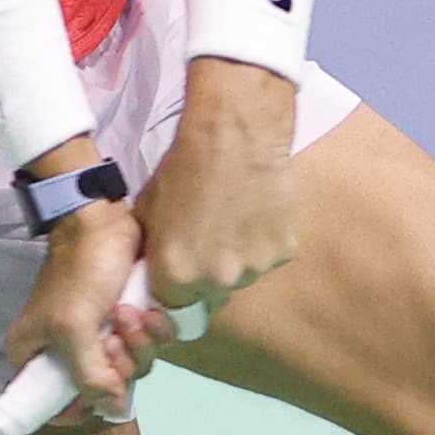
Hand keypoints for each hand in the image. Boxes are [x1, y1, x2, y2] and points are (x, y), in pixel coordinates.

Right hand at [4, 197, 148, 420]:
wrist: (104, 222)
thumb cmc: (81, 273)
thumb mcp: (74, 328)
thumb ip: (90, 376)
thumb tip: (114, 410)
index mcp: (36, 356)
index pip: (53, 405)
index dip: (81, 406)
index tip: (102, 388)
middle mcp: (66, 353)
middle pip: (102, 389)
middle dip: (118, 366)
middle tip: (115, 337)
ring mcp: (100, 338)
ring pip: (131, 368)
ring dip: (138, 345)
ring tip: (130, 314)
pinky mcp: (128, 323)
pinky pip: (148, 347)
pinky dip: (153, 332)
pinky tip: (149, 311)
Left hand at [134, 57, 299, 337]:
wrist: (234, 131)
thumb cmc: (184, 165)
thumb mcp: (149, 211)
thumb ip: (155, 250)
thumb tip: (155, 268)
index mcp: (176, 275)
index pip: (172, 304)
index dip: (175, 284)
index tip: (181, 266)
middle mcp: (216, 281)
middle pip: (210, 293)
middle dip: (207, 274)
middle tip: (210, 237)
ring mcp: (254, 268)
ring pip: (242, 274)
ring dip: (237, 257)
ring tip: (235, 218)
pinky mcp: (284, 250)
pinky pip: (268, 255)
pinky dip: (263, 239)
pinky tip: (256, 210)